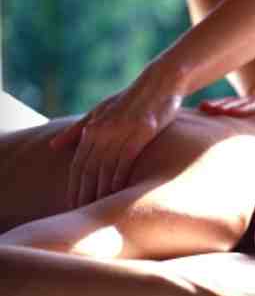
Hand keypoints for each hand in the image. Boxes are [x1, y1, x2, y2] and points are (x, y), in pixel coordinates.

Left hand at [50, 67, 182, 207]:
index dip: (74, 186)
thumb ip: (77, 129)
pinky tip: (120, 192)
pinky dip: (121, 177)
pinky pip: (127, 160)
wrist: (161, 82)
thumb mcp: (101, 110)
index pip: (79, 163)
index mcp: (92, 126)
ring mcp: (123, 130)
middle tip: (83, 214)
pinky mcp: (142, 131)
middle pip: (90, 168)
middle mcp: (103, 129)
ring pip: (107, 167)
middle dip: (85, 193)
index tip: (73, 206)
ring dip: (102, 191)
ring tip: (100, 210)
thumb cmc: (131, 99)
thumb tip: (53, 147)